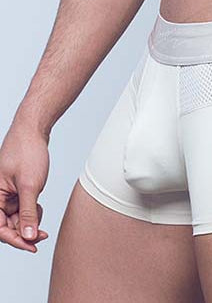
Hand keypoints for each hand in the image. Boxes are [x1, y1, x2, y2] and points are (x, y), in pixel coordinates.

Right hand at [0, 122, 49, 251]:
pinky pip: (21, 208)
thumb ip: (28, 212)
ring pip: (16, 219)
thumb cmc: (27, 152)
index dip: (15, 240)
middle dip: (24, 231)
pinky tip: (39, 205)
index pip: (0, 228)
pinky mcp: (16, 190)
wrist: (33, 130)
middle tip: (42, 235)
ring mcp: (6, 194)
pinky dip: (31, 210)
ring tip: (40, 212)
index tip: (32, 246)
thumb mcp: (30, 185)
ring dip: (29, 221)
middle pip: (7, 226)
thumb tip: (29, 236)